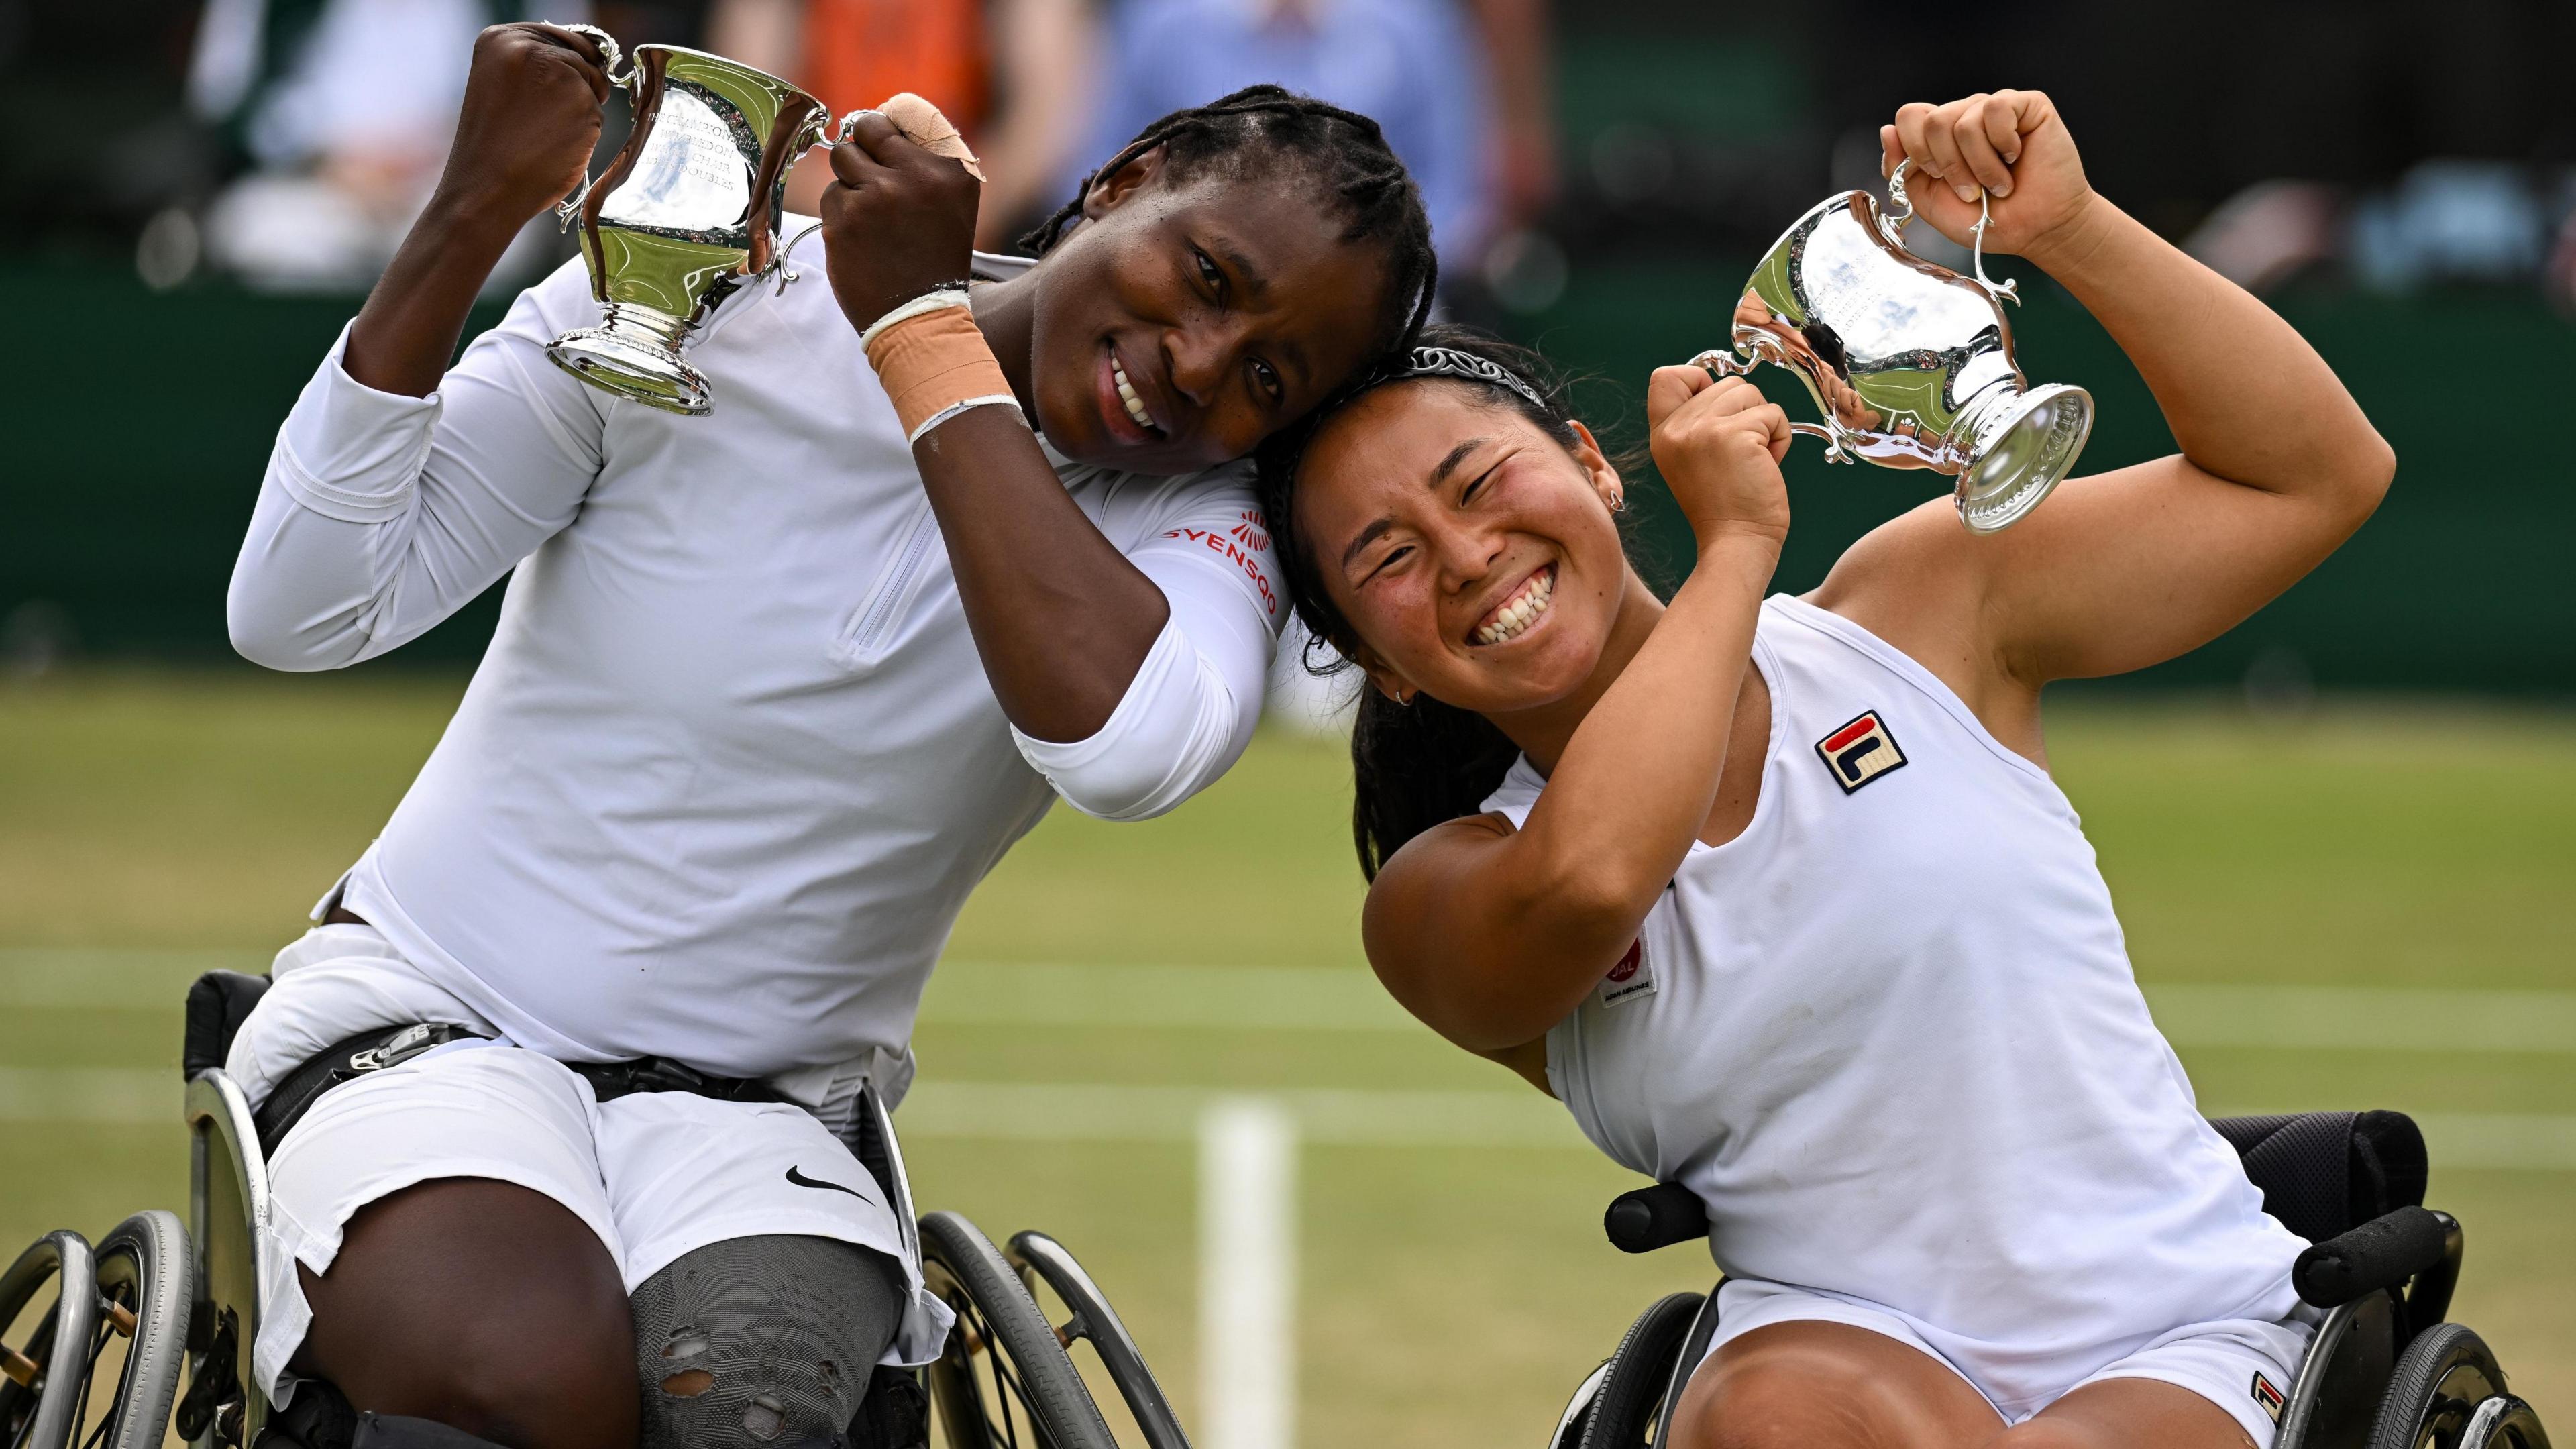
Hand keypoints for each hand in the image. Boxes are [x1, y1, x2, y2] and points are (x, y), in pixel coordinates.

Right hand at [433, 24, 609, 227]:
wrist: (487, 188)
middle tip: (547, 118)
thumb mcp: (501, 86)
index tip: (559, 82)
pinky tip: (556, 145)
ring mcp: (559, 73)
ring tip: (543, 133)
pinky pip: (599, 113)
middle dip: (577, 84)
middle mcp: (530, 47)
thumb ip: (535, 65)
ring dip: (581, 110)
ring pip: (593, 84)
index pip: (556, 35)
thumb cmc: (494, 146)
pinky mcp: (583, 102)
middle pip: (580, 57)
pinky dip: (585, 132)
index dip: (570, 59)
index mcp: (500, 38)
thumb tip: (586, 60)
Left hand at [821, 111, 982, 334]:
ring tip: (872, 218)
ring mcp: (875, 197)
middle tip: (871, 179)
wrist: (920, 315)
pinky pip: (831, 197)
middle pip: (864, 131)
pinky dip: (841, 215)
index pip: (899, 116)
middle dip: (862, 151)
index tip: (882, 147)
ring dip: (851, 185)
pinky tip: (861, 239)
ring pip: (842, 163)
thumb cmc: (936, 258)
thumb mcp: (955, 203)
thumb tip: (884, 121)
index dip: (882, 131)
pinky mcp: (844, 220)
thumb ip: (929, 160)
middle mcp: (914, 176)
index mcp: (948, 170)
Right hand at [1646, 367, 1791, 548]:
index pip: (1665, 376)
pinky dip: (1780, 438)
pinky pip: (1773, 414)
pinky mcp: (1735, 435)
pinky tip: (1766, 465)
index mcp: (1663, 434)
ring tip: (1753, 458)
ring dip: (1764, 423)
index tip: (1716, 414)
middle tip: (1740, 453)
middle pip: (1723, 383)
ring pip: (1750, 392)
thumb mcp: (1690, 458)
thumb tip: (1728, 390)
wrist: (1735, 541)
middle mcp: (1677, 428)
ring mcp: (1704, 429)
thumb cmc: (1723, 505)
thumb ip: (1696, 422)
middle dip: (1744, 411)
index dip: (1698, 381)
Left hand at [1880, 89, 2094, 264]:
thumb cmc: (1986, 220)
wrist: (2035, 231)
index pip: (1909, 116)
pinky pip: (1997, 108)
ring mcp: (1995, 108)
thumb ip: (1902, 169)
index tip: (1936, 177)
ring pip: (1964, 121)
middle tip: (1972, 190)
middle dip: (1950, 166)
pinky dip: (2003, 143)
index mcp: (1940, 137)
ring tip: (1999, 184)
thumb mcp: (1930, 202)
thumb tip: (1887, 131)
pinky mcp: (2027, 104)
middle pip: (1933, 121)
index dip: (1915, 149)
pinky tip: (2016, 156)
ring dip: (1981, 165)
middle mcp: (1966, 116)